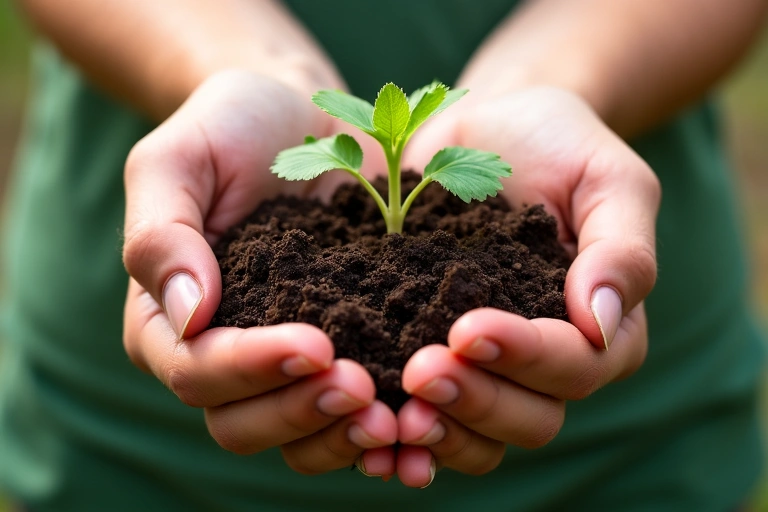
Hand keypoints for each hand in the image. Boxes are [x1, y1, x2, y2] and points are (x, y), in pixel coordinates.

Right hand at [122, 70, 395, 474]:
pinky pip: (348, 412)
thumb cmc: (230, 128)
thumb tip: (189, 318)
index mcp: (168, 319)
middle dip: (301, 411)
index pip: (196, 370)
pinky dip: (379, 425)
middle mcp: (222, 355)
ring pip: (296, 435)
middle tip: (363, 386)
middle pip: (242, 423)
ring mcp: (281, 362)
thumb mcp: (178, 160)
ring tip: (398, 416)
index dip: (251, 369)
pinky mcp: (339, 352)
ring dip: (343, 434)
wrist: (301, 116)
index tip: (315, 344)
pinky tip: (419, 416)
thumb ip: (161, 235)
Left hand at [393, 86, 658, 486]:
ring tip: (393, 414)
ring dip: (439, 431)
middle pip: (529, 418)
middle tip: (419, 372)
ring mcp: (488, 369)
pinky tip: (366, 425)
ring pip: (479, 435)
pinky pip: (426, 417)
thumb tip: (602, 324)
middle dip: (476, 400)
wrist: (489, 129)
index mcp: (599, 329)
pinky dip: (399, 436)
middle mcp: (546, 363)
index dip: (525, 358)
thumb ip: (622, 249)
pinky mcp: (430, 355)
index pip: (575, 366)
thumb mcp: (607, 178)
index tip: (467, 329)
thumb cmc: (557, 145)